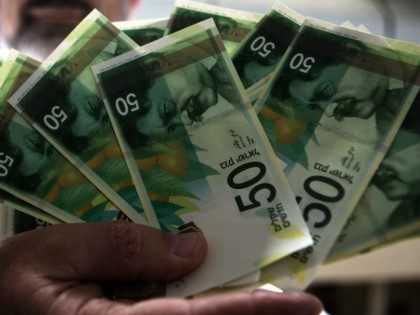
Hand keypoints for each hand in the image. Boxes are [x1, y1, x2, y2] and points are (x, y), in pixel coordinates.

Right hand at [0, 221, 321, 313]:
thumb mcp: (54, 252)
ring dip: (235, 312)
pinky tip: (224, 291)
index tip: (300, 305)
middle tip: (305, 307)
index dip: (249, 311)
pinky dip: (209, 306)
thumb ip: (120, 246)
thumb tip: (191, 248)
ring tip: (280, 302)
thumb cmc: (14, 281)